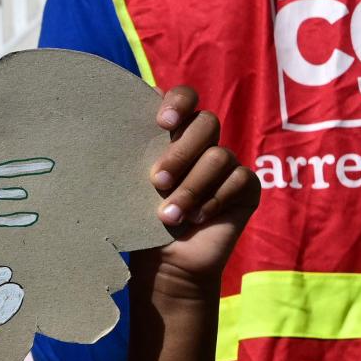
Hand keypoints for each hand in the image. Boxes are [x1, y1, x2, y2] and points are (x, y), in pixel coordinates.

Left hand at [142, 87, 260, 298]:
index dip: (179, 101)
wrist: (164, 263)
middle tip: (157, 181)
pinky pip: (239, 179)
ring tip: (169, 216)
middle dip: (180, 152)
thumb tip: (114, 126)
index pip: (184, 98)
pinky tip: (197, 218)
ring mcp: (226, 164)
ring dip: (191, 188)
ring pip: (218, 156)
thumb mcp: (131, 187)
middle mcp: (202, 144)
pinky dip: (214, 200)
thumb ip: (132, 156)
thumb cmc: (141, 222)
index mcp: (172, 136)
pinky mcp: (246, 187)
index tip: (162, 122)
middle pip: (206, 123)